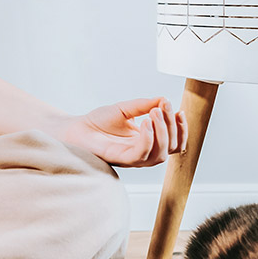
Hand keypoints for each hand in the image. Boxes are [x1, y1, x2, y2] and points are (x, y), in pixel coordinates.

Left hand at [67, 97, 185, 167]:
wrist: (76, 128)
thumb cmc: (98, 122)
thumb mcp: (125, 109)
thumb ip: (144, 105)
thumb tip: (163, 99)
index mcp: (147, 141)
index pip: (174, 142)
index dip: (182, 129)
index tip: (179, 110)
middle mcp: (143, 152)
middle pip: (170, 148)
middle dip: (172, 127)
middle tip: (162, 108)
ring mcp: (133, 158)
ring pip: (160, 155)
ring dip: (162, 133)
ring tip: (153, 113)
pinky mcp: (121, 159)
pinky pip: (141, 155)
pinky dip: (147, 140)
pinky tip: (146, 124)